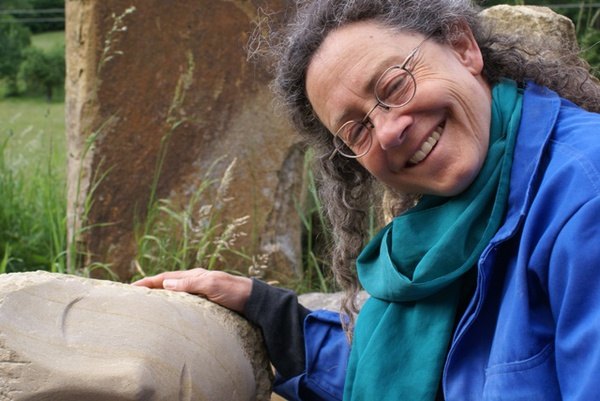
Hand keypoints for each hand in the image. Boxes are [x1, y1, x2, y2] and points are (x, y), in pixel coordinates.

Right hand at [132, 268, 251, 312]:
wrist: (255, 301)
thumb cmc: (235, 292)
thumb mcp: (212, 285)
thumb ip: (190, 284)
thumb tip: (166, 284)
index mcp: (195, 275)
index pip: (165, 278)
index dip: (148, 283)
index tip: (131, 288)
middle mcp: (196, 282)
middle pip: (167, 284)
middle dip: (150, 289)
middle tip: (132, 296)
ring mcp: (201, 292)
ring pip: (174, 293)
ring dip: (159, 297)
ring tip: (145, 305)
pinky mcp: (206, 303)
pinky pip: (183, 303)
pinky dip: (172, 305)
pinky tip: (168, 313)